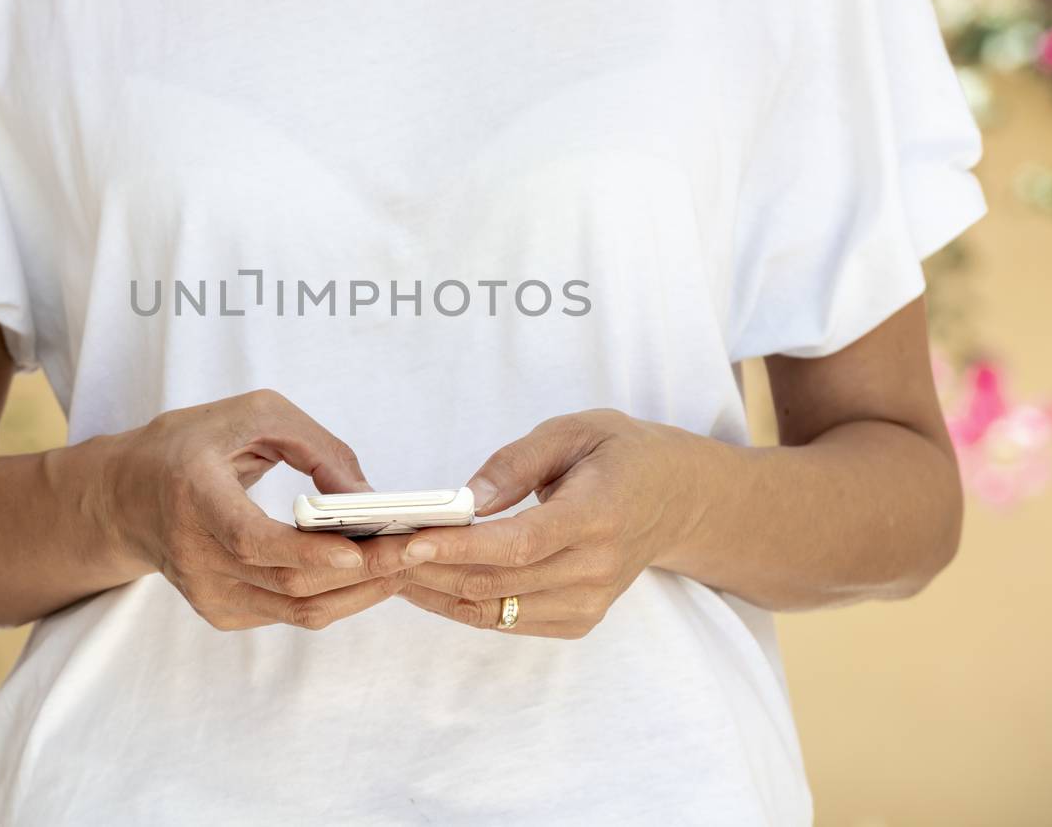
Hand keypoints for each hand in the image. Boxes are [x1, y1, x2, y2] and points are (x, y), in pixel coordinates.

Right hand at [100, 388, 425, 630]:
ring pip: (297, 609)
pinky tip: (369, 573)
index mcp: (193, 494)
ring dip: (361, 591)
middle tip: (418, 548)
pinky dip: (337, 597)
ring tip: (407, 563)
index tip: (358, 549)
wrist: (127, 496)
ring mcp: (205, 593)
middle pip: (288, 582)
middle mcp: (194, 554)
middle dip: (363, 570)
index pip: (249, 539)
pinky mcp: (220, 612)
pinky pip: (290, 614)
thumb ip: (316, 447)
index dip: (306, 552)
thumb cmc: (193, 443)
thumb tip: (370, 497)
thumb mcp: (253, 414)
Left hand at [395, 410, 705, 638]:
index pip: (520, 542)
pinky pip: (508, 621)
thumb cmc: (621, 454)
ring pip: (495, 610)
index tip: (409, 542)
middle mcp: (596, 568)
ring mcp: (590, 602)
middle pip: (497, 582)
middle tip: (373, 551)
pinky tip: (427, 581)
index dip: (461, 547)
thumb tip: (466, 499)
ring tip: (387, 567)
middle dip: (428, 569)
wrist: (677, 498)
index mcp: (598, 515)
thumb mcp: (574, 430)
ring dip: (435, 592)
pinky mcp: (579, 621)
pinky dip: (462, 604)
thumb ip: (516, 463)